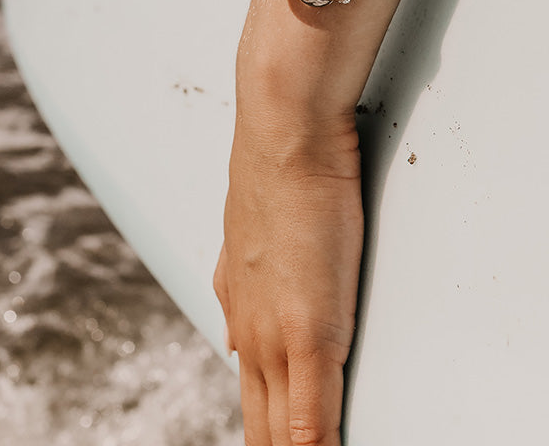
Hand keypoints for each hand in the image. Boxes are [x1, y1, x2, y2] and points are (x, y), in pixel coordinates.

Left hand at [214, 100, 363, 445]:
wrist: (286, 133)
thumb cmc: (282, 171)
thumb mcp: (253, 238)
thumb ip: (247, 292)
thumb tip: (237, 340)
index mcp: (246, 314)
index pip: (254, 401)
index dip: (264, 439)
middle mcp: (254, 332)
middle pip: (260, 428)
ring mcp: (277, 336)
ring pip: (278, 434)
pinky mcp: (309, 331)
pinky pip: (311, 419)